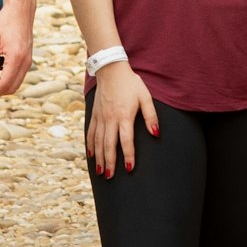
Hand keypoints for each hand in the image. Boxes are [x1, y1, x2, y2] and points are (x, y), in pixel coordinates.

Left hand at [0, 2, 36, 97]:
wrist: (20, 10)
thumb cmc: (5, 21)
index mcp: (16, 57)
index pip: (4, 83)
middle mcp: (26, 62)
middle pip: (11, 87)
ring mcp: (28, 61)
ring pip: (16, 83)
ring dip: (2, 86)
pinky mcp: (27, 59)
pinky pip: (18, 76)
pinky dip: (7, 80)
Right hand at [88, 61, 159, 176]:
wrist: (110, 69)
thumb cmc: (131, 83)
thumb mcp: (145, 97)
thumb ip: (151, 116)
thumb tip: (156, 134)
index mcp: (124, 116)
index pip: (126, 141)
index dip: (128, 156)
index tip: (129, 169)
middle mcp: (110, 119)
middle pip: (109, 145)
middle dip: (110, 162)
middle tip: (110, 176)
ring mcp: (100, 117)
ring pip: (98, 141)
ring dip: (100, 158)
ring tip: (101, 171)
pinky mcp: (94, 114)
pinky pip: (90, 133)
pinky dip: (90, 145)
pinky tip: (91, 155)